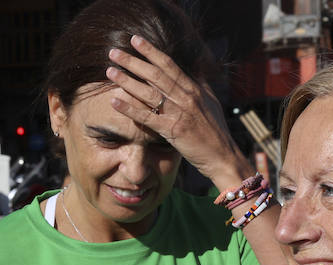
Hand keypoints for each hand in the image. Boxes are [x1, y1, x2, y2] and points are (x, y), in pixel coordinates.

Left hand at [105, 36, 248, 189]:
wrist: (222, 156)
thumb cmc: (216, 131)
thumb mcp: (211, 102)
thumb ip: (200, 85)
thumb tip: (194, 69)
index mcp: (194, 89)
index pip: (169, 65)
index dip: (151, 51)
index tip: (135, 40)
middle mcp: (186, 98)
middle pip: (155, 75)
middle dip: (133, 61)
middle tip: (114, 52)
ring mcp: (179, 114)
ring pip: (148, 93)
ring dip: (127, 81)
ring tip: (110, 71)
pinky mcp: (173, 131)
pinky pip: (147, 117)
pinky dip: (130, 109)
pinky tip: (114, 101)